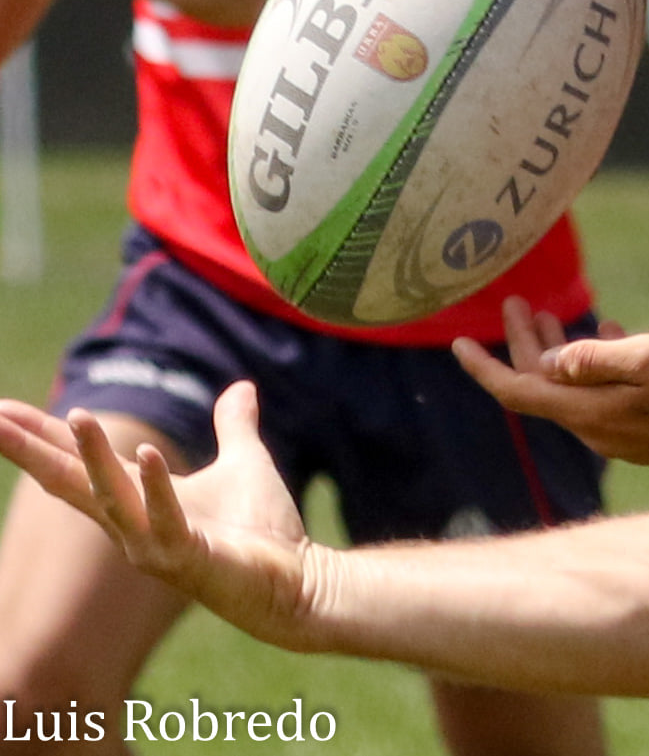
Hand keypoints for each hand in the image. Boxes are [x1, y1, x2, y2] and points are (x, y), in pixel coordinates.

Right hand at [0, 383, 323, 650]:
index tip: (0, 409)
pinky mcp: (189, 561)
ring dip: (93, 457)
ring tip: (76, 415)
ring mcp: (156, 546)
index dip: (41, 438)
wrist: (297, 582)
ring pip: (112, 498)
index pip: (79, 464)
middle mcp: (136, 524)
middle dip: (32, 451)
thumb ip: (234, 426)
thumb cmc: (262, 531)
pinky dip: (155, 487)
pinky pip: (166, 522)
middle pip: (72, 483)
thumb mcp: (244, 462)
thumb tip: (241, 387)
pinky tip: (148, 452)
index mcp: (141, 498)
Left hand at [453, 297, 648, 470]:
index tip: (458, 344)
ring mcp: (624, 433)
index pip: (519, 392)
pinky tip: (607, 334)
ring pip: (574, 389)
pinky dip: (595, 364)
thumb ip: (594, 361)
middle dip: (524, 344)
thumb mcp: (647, 358)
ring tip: (550, 313)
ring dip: (558, 351)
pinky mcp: (648, 430)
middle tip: (517, 303)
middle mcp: (599, 429)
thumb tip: (551, 363)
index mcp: (590, 413)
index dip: (484, 368)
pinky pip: (605, 395)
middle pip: (545, 386)